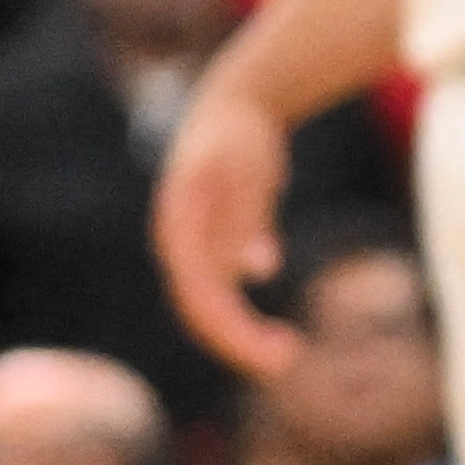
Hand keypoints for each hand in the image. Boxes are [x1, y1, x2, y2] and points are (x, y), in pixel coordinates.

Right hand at [152, 73, 298, 377]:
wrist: (234, 104)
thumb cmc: (240, 134)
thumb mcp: (248, 167)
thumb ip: (249, 213)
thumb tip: (259, 268)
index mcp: (180, 227)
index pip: (199, 293)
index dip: (230, 328)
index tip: (268, 350)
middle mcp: (178, 245)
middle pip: (200, 308)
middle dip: (237, 340)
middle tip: (285, 360)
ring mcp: (191, 249)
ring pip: (209, 308)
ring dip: (241, 336)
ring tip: (286, 353)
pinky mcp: (210, 251)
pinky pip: (221, 296)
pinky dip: (243, 321)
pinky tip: (277, 339)